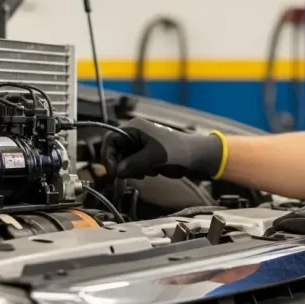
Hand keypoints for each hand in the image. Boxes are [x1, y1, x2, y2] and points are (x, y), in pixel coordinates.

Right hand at [104, 118, 225, 179]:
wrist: (195, 157)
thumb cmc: (177, 152)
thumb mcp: (153, 158)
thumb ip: (133, 164)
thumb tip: (117, 172)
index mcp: (135, 127)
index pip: (110, 139)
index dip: (108, 156)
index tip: (113, 172)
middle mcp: (135, 133)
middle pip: (115, 150)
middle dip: (122, 164)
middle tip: (131, 176)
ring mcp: (139, 143)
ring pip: (124, 159)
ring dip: (132, 169)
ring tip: (147, 172)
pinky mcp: (144, 153)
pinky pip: (133, 163)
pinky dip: (138, 170)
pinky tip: (151, 172)